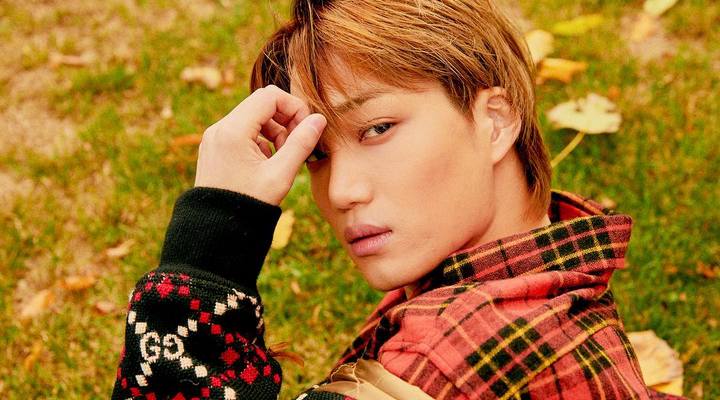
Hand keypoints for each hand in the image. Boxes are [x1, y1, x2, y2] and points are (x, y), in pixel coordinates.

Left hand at [194, 85, 326, 205]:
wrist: (217, 229)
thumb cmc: (249, 204)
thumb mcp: (281, 174)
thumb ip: (301, 143)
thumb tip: (319, 119)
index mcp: (233, 130)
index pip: (270, 96)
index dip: (294, 107)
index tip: (306, 129)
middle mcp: (219, 128)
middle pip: (261, 104)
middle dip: (285, 120)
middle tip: (296, 145)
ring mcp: (214, 137)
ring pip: (252, 117)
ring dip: (274, 131)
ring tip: (282, 158)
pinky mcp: (214, 148)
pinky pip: (241, 131)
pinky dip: (259, 140)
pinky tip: (266, 165)